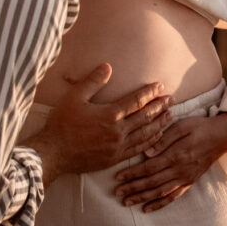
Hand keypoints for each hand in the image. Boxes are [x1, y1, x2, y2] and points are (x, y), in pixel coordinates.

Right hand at [24, 63, 171, 186]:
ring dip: (159, 124)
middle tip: (172, 99)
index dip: (149, 92)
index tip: (160, 86)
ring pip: (145, 134)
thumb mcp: (75, 97)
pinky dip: (150, 141)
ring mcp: (118, 147)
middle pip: (145, 117)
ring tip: (170, 116)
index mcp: (110, 115)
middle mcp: (118, 131)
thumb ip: (93, 82)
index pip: (135, 101)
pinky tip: (156, 137)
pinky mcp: (114, 158)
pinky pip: (138, 149)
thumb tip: (108, 67)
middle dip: (159, 107)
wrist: (54, 153)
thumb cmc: (62, 124)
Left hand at [113, 112, 226, 211]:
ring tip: (126, 202)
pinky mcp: (189, 182)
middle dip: (132, 188)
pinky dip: (159, 204)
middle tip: (116, 193)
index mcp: (176, 155)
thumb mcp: (182, 126)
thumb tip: (146, 152)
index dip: (132, 173)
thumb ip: (164, 139)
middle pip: (151, 182)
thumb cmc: (199, 127)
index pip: (149, 167)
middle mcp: (180, 170)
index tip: (117, 177)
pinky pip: (173, 196)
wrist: (222, 136)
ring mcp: (185, 178)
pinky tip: (147, 208)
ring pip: (160, 192)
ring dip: (142, 198)